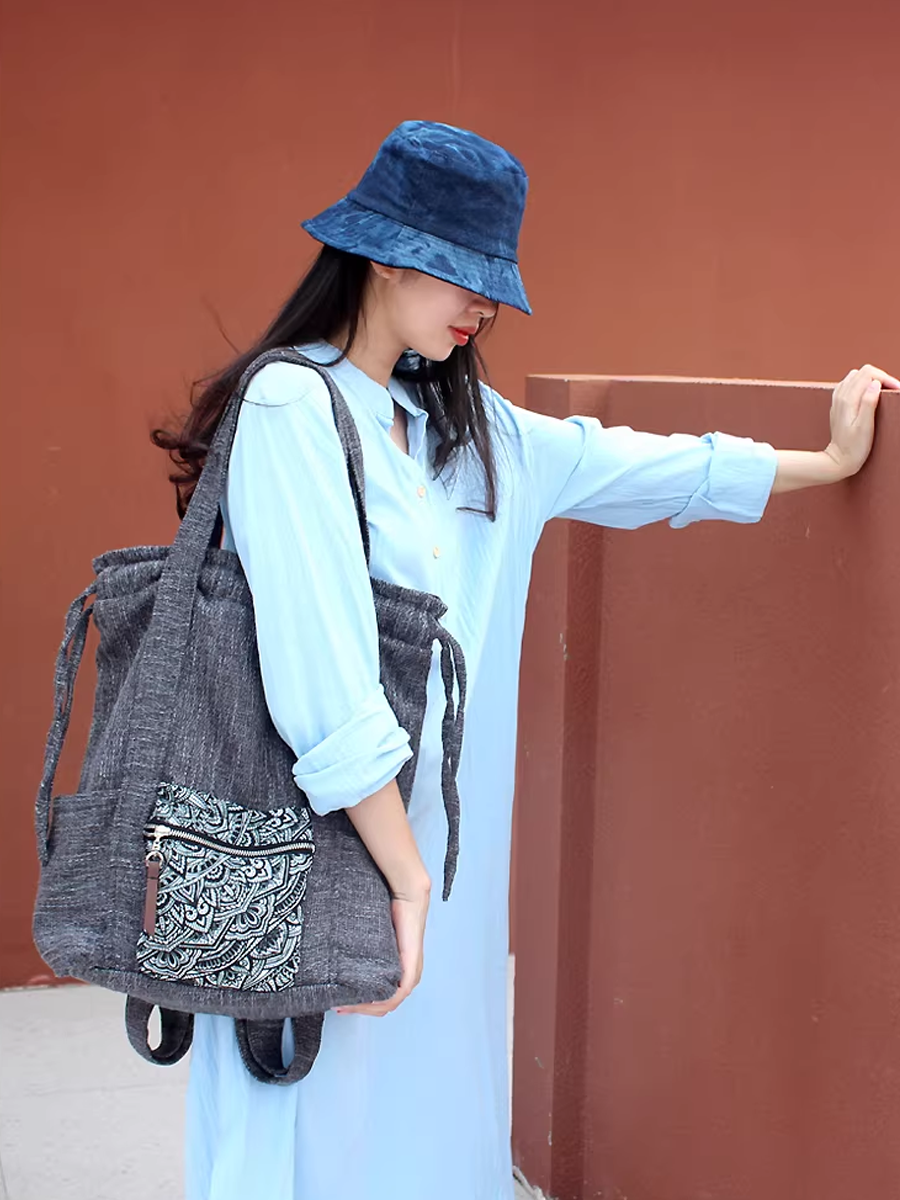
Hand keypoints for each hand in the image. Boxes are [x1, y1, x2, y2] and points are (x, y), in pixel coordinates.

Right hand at [334, 881, 430, 1016]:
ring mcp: (411, 974)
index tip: (338, 1002)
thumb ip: (361, 947)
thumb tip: (337, 951)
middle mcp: (407, 975)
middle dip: (358, 1009)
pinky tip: (362, 1002)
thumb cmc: (389, 908)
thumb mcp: (371, 934)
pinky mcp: (411, 970)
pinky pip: (396, 997)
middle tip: (337, 1006)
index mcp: (399, 968)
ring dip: (365, 1008)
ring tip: (345, 1004)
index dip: (358, 1005)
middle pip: (382, 1006)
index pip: (380, 998)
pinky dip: (378, 1003)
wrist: (405, 895)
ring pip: (388, 1004)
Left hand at [824, 364, 899, 478]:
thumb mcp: (865, 426)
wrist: (837, 459)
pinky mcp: (838, 404)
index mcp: (848, 399)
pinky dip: (862, 385)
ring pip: (856, 376)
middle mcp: (840, 395)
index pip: (869, 373)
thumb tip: (875, 383)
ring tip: (883, 393)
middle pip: (863, 372)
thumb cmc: (854, 447)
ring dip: (872, 380)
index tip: (897, 390)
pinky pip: (850, 384)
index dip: (886, 378)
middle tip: (892, 391)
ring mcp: (837, 399)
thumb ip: (869, 403)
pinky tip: (869, 396)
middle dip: (881, 377)